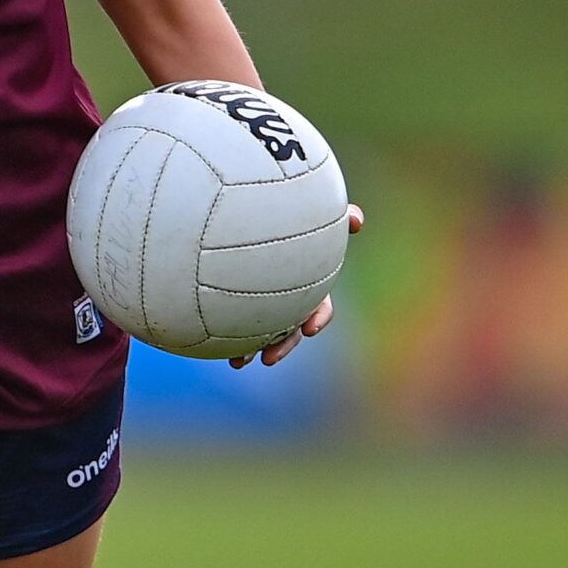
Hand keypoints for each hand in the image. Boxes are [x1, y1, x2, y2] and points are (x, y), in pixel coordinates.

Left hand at [232, 204, 364, 367]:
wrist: (242, 206)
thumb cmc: (278, 204)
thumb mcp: (301, 207)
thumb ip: (327, 213)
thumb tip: (358, 220)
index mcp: (306, 277)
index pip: (320, 304)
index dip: (318, 318)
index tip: (309, 329)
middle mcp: (288, 293)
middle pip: (290, 327)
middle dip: (283, 345)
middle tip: (269, 358)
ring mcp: (262, 298)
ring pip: (261, 331)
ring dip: (251, 350)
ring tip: (238, 362)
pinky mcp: (235, 300)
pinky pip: (232, 321)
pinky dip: (225, 333)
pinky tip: (208, 341)